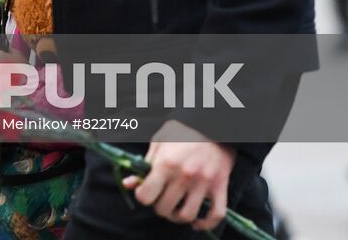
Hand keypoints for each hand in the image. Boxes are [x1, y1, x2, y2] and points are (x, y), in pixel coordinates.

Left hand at [121, 121, 235, 231]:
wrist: (213, 124)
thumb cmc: (181, 131)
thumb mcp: (158, 142)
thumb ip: (144, 164)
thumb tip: (128, 184)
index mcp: (166, 163)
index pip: (146, 196)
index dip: (142, 196)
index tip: (144, 191)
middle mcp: (184, 175)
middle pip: (164, 209)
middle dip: (158, 206)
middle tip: (160, 198)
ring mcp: (203, 183)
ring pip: (187, 216)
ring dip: (177, 217)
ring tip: (175, 209)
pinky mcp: (220, 186)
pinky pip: (216, 215)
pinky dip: (205, 224)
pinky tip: (196, 222)